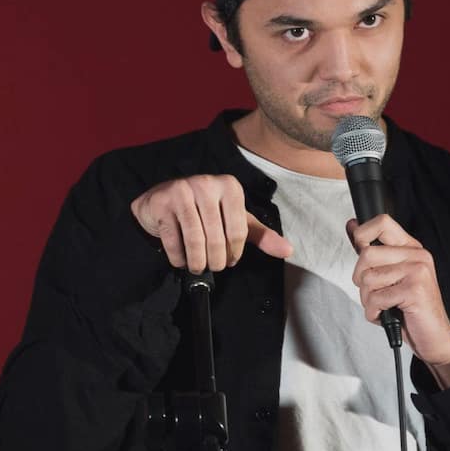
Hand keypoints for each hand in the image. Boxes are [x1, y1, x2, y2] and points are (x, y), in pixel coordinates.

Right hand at [131, 174, 292, 271]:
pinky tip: (181, 259)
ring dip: (197, 262)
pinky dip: (179, 258)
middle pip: (217, 238)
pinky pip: (173, 241)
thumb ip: (261, 235)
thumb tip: (287, 251)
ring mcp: (182, 191)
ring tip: (197, 266)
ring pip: (195, 241)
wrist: (163, 201)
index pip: (239, 230)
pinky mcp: (162, 202)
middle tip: (213, 266)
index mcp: (230, 186)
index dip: (235, 253)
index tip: (230, 260)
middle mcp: (207, 184)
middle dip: (216, 261)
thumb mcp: (236, 220)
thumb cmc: (205, 212)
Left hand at [348, 214, 449, 369]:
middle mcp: (417, 256)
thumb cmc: (410, 309)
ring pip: (368, 279)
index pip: (382, 222)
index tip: (360, 249)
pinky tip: (386, 315)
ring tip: (384, 306)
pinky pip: (376, 298)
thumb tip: (352, 225)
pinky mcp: (414, 291)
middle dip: (360, 278)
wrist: (434, 337)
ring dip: (368, 300)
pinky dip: (374, 313)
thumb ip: (374, 253)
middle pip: (367, 254)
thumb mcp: (391, 276)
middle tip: (374, 292)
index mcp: (412, 248)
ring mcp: (417, 272)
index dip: (362, 234)